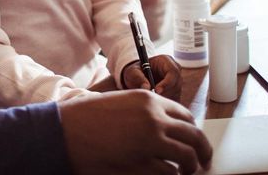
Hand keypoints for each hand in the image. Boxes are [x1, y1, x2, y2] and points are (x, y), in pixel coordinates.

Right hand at [60, 90, 211, 173]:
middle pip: (193, 136)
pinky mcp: (142, 165)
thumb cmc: (86, 118)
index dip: (192, 131)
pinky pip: (169, 174)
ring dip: (190, 166)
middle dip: (202, 150)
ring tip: (188, 172)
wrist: (64, 132)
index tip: (193, 140)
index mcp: (148, 100)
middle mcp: (154, 119)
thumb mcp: (120, 103)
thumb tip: (165, 128)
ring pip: (186, 157)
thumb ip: (144, 113)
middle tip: (203, 160)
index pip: (185, 116)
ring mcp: (150, 143)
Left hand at [122, 55, 181, 101]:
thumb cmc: (136, 72)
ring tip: (152, 101)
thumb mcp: (132, 72)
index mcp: (166, 60)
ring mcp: (177, 82)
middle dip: (165, 93)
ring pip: (176, 94)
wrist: (137, 79)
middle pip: (176, 84)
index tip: (156, 91)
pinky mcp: (176, 93)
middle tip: (153, 99)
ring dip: (165, 99)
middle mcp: (174, 70)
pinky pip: (175, 100)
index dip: (166, 83)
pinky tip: (156, 104)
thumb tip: (146, 87)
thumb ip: (138, 77)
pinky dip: (166, 104)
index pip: (173, 72)